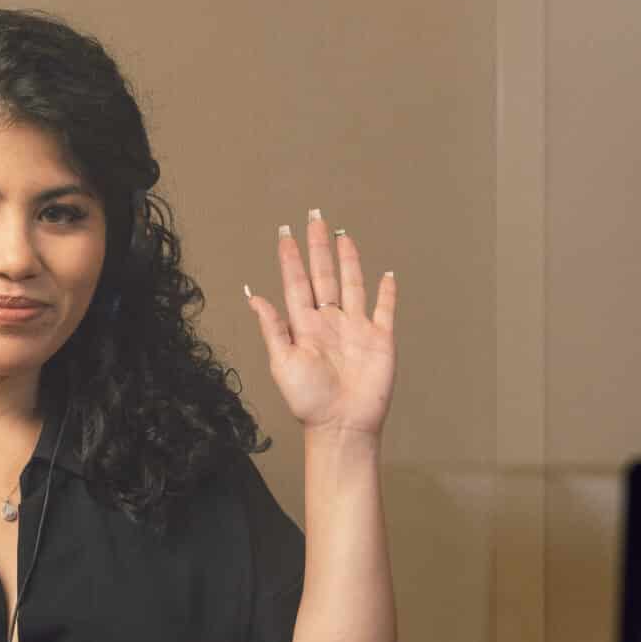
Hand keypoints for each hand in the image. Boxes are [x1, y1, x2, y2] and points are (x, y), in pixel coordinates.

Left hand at [244, 209, 395, 438]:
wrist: (342, 425)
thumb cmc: (309, 400)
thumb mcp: (282, 362)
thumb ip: (272, 328)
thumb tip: (253, 296)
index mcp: (305, 325)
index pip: (297, 283)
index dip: (291, 258)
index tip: (285, 233)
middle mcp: (330, 321)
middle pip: (324, 274)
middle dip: (318, 246)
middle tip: (315, 217)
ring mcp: (356, 328)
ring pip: (352, 284)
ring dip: (349, 260)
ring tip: (342, 235)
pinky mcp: (380, 338)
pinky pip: (384, 309)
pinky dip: (386, 291)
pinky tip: (386, 274)